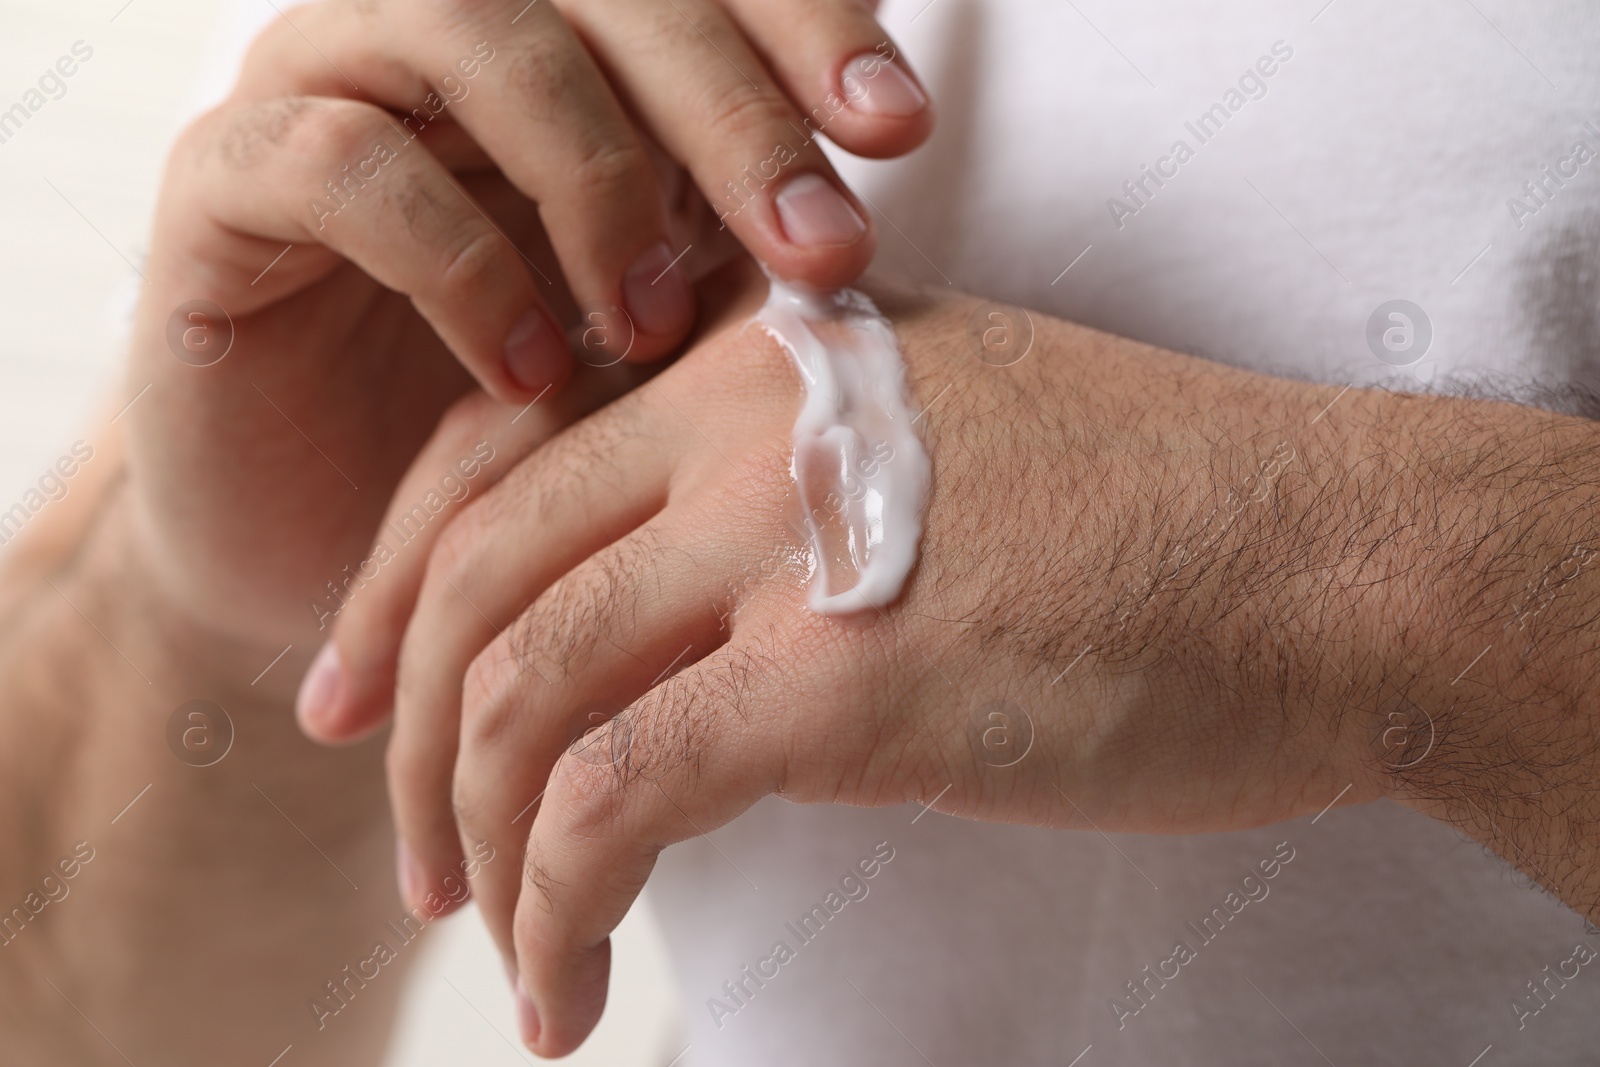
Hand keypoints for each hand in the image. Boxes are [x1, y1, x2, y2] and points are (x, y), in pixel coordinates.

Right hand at [125, 0, 932, 651]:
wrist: (339, 545)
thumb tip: (869, 216)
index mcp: (561, 52)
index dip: (801, 24)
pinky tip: (533, 374)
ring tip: (654, 325)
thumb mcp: (659, 332)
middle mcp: (440, 39)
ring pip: (467, 29)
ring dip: (594, 174)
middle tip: (820, 244)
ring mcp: (320, 90)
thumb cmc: (521, 436)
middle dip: (730, 108)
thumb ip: (736, 243)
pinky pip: (336, 160)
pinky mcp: (219, 185)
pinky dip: (457, 262)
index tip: (897, 129)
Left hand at [314, 260, 1388, 1053]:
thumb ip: (784, 482)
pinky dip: (562, 911)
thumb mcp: (934, 436)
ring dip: (484, 848)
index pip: (495, 460)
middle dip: (415, 738)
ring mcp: (786, 541)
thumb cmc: (1159, 518)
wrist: (1333, 562)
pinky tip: (575, 992)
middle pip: (477, 579)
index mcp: (757, 355)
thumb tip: (672, 613)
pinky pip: (618, 803)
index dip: (394, 593)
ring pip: (524, 695)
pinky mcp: (842, 678)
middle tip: (416, 857)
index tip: (361, 707)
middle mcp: (741, 418)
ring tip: (512, 954)